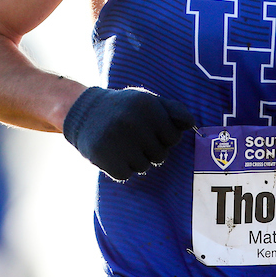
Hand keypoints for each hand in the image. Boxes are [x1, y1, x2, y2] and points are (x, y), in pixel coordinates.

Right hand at [62, 86, 194, 180]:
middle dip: (150, 150)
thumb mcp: (147, 101)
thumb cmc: (123, 109)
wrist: (83, 112)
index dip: (163, 137)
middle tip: (133, 137)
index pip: (174, 137)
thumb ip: (173, 110)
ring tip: (121, 144)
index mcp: (147, 105)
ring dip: (135, 160)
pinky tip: (112, 153)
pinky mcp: (103, 154)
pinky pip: (125, 174)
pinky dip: (120, 168)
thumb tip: (192, 124)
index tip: (149, 130)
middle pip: (160, 155)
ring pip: (143, 167)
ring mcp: (116, 138)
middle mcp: (132, 120)